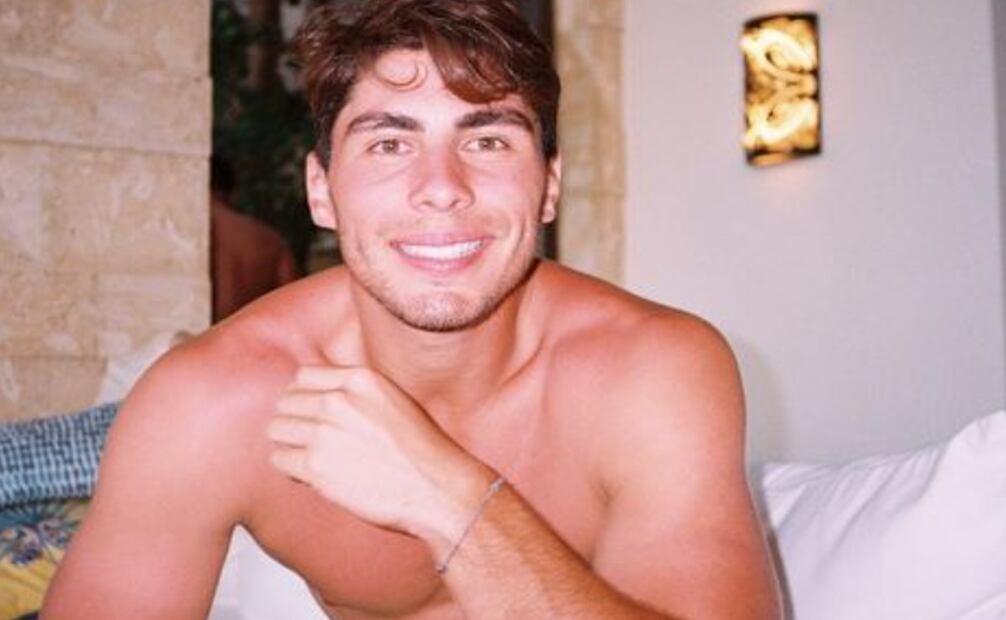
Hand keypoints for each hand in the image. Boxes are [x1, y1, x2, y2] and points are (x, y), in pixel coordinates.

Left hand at [267, 366, 488, 539]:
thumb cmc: (421, 451)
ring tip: (311, 459)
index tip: (312, 416)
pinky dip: (291, 469)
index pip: (303, 377)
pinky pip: (279, 459)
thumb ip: (356, 393)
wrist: (438, 489)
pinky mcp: (316, 466)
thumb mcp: (393, 401)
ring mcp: (325, 432)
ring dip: (289, 444)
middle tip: (310, 442)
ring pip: (277, 429)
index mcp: (359, 379)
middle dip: (294, 422)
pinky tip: (313, 476)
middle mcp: (338, 400)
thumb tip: (318, 398)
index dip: (303, 398)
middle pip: (285, 402)